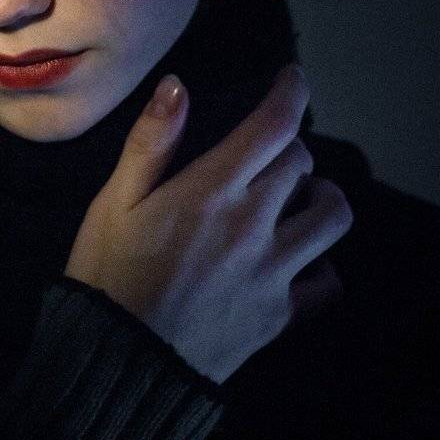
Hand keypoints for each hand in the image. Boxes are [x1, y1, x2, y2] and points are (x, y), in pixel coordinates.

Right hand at [62, 64, 352, 383]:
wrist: (119, 361)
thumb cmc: (107, 274)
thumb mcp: (113, 202)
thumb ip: (151, 142)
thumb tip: (177, 86)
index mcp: (212, 190)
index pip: (273, 126)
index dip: (291, 92)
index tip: (293, 78)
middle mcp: (254, 224)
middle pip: (301, 164)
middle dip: (288, 147)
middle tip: (267, 152)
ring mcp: (274, 271)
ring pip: (332, 217)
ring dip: (322, 197)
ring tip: (301, 198)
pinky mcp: (281, 314)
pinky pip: (327, 282)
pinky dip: (321, 265)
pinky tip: (299, 261)